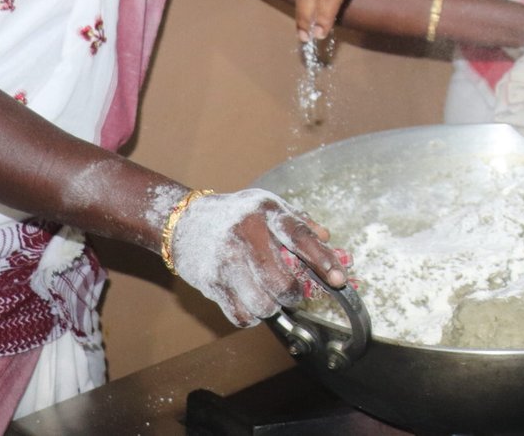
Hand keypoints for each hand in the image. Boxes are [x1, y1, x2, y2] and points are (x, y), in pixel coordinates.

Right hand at [167, 188, 350, 326]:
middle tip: (293, 292)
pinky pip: (241, 315)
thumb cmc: (236, 215)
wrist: (184, 220)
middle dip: (294, 295)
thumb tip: (327, 238)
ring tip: (268, 295)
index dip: (323, 260)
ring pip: (263, 304)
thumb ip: (299, 222)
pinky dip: (251, 317)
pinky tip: (250, 302)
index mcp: (266, 212)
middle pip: (282, 283)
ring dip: (271, 307)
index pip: (300, 238)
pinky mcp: (210, 282)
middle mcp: (246, 234)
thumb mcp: (268, 207)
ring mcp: (226, 260)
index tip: (339, 280)